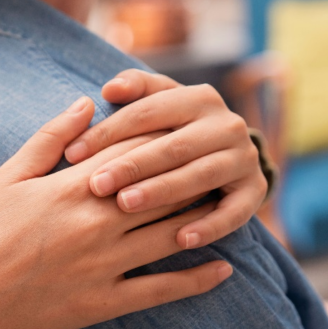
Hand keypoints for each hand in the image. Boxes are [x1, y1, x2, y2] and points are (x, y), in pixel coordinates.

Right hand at [0, 97, 233, 328]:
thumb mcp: (10, 174)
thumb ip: (51, 137)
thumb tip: (86, 102)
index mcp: (74, 187)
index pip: (133, 152)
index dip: (163, 137)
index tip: (187, 126)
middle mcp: (97, 222)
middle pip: (161, 188)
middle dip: (192, 171)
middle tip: (219, 158)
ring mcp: (105, 263)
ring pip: (170, 233)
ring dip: (203, 216)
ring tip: (226, 203)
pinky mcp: (106, 300)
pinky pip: (161, 289)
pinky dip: (196, 279)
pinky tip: (223, 268)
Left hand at [64, 70, 267, 248]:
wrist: (229, 154)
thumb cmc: (174, 129)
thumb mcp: (158, 103)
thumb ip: (134, 90)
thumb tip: (109, 89)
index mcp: (198, 98)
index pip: (147, 112)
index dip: (108, 131)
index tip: (72, 154)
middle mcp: (226, 124)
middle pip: (173, 145)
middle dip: (132, 165)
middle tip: (96, 185)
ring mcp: (244, 158)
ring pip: (199, 176)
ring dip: (163, 192)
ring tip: (126, 205)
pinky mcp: (255, 191)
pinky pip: (234, 212)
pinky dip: (209, 226)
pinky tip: (180, 240)